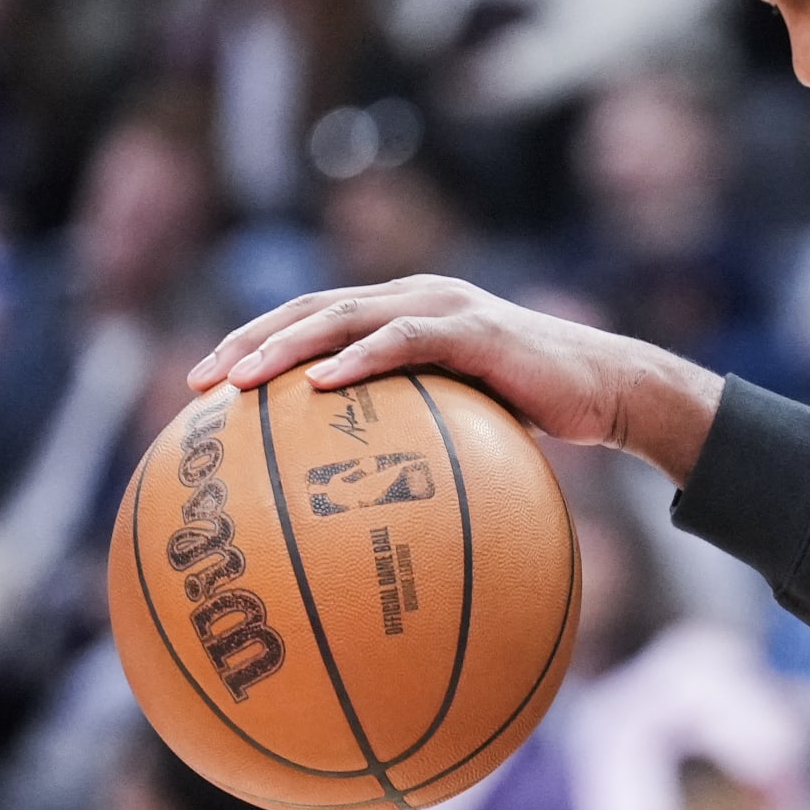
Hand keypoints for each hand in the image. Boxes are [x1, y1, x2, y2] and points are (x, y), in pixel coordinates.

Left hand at [186, 275, 722, 483]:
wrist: (609, 392)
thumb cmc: (536, 417)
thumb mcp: (461, 427)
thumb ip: (409, 440)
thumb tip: (351, 512)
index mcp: (404, 312)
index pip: (313, 316)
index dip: (254, 342)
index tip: (201, 388)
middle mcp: (416, 296)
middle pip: (313, 306)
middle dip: (250, 341)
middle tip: (199, 385)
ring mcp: (445, 307)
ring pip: (347, 313)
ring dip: (288, 344)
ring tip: (242, 379)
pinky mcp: (475, 329)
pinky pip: (404, 340)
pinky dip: (359, 357)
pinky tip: (320, 386)